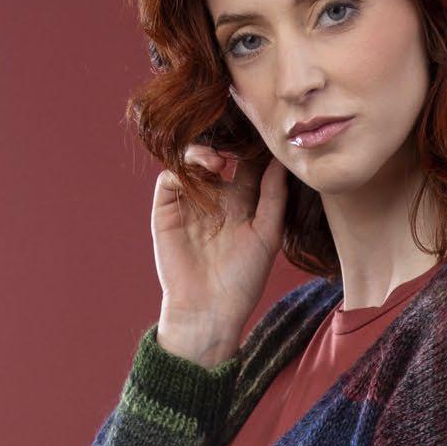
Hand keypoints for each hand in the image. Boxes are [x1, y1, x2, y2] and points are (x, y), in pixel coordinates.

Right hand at [150, 140, 287, 358]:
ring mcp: (189, 202)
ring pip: (191, 161)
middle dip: (225, 143)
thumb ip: (274, 198)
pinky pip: (169, 179)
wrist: (209, 310)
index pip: (247, 162)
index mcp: (242, 202)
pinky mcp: (166, 210)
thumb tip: (280, 160)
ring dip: (202, 153)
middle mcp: (215, 197)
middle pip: (218, 154)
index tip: (261, 135)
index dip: (252, 147)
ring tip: (217, 163)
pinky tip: (198, 179)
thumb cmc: (243, 280)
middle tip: (236, 144)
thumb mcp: (267, 236)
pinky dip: (181, 172)